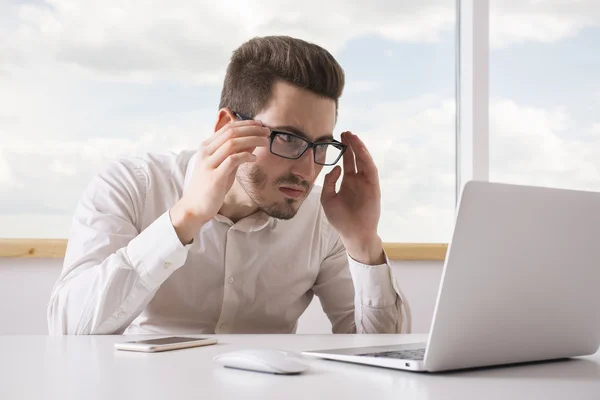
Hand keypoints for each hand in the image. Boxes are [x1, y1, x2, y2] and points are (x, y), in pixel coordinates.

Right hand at [170, 118, 269, 243]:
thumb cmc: (210, 187)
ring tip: (265, 142)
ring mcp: (209, 164)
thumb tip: (253, 140)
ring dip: (252, 140)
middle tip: (267, 131)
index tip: (260, 124)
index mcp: (206, 147)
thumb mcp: (225, 167)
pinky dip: (246, 156)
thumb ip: (236, 153)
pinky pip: (232, 160)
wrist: (194, 208)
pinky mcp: (214, 177)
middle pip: (231, 133)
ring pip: (233, 143)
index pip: (227, 128)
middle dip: (252, 130)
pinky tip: (254, 158)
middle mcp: (205, 152)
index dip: (246, 124)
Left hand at [321, 131, 384, 264]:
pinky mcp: (373, 186)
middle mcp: (358, 180)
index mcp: (348, 182)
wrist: (353, 233)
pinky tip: (359, 149)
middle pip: (355, 158)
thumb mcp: (328, 198)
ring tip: (352, 136)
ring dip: (359, 148)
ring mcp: (366, 183)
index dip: (344, 150)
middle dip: (351, 145)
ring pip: (364, 161)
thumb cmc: (340, 219)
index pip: (347, 162)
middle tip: (345, 132)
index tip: (338, 139)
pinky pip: (370, 169)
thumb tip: (336, 167)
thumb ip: (329, 182)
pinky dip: (365, 158)